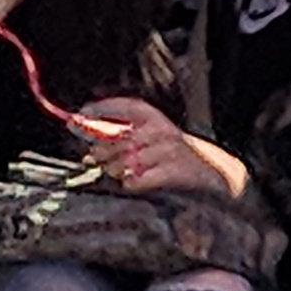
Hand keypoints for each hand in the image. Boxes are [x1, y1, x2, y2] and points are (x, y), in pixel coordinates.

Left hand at [75, 95, 237, 196]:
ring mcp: (168, 151)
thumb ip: (120, 133)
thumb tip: (83, 128)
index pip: (125, 106)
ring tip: (115, 172)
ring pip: (125, 161)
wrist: (210, 175)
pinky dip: (130, 184)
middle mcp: (162, 130)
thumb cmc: (172, 156)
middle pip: (120, 138)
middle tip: (91, 157)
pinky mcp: (172, 172)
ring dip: (114, 170)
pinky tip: (133, 183)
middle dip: (101, 150)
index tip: (79, 116)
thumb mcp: (150, 138)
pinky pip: (137, 181)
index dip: (101, 109)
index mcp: (155, 117)